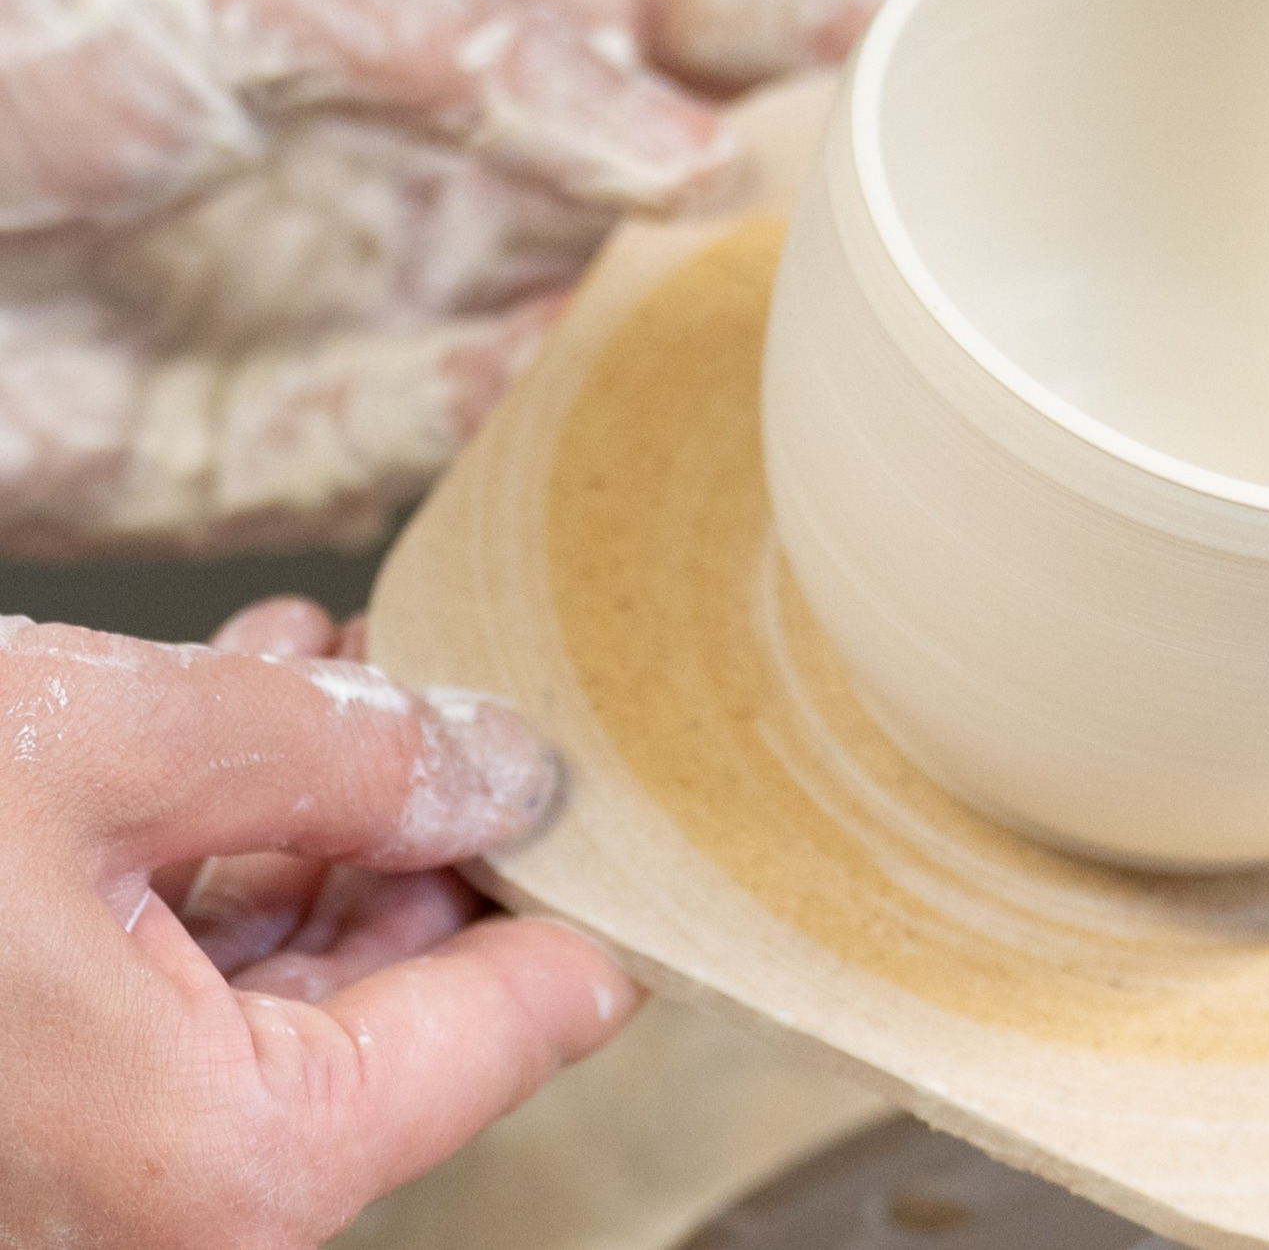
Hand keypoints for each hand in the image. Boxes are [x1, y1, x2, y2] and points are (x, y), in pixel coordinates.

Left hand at [0, 0, 897, 556]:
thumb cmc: (28, 74)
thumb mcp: (274, 1)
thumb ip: (493, 66)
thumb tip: (686, 154)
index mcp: (437, 10)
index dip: (789, 7)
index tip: (911, 30)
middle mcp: (457, 159)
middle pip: (676, 162)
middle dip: (801, 176)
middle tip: (922, 203)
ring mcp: (430, 300)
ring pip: (635, 313)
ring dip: (735, 325)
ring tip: (863, 334)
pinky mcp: (380, 437)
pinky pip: (541, 439)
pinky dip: (626, 444)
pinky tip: (715, 441)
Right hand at [0, 596, 639, 1246]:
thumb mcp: (97, 752)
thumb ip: (336, 753)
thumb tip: (497, 762)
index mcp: (235, 1163)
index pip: (528, 1012)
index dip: (587, 868)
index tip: (621, 768)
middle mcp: (178, 1200)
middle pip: (413, 989)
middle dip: (442, 810)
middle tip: (467, 676)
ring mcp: (104, 1159)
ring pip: (293, 972)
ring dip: (329, 805)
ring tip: (348, 663)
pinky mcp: (43, 1099)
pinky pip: (180, 980)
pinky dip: (221, 847)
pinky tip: (244, 712)